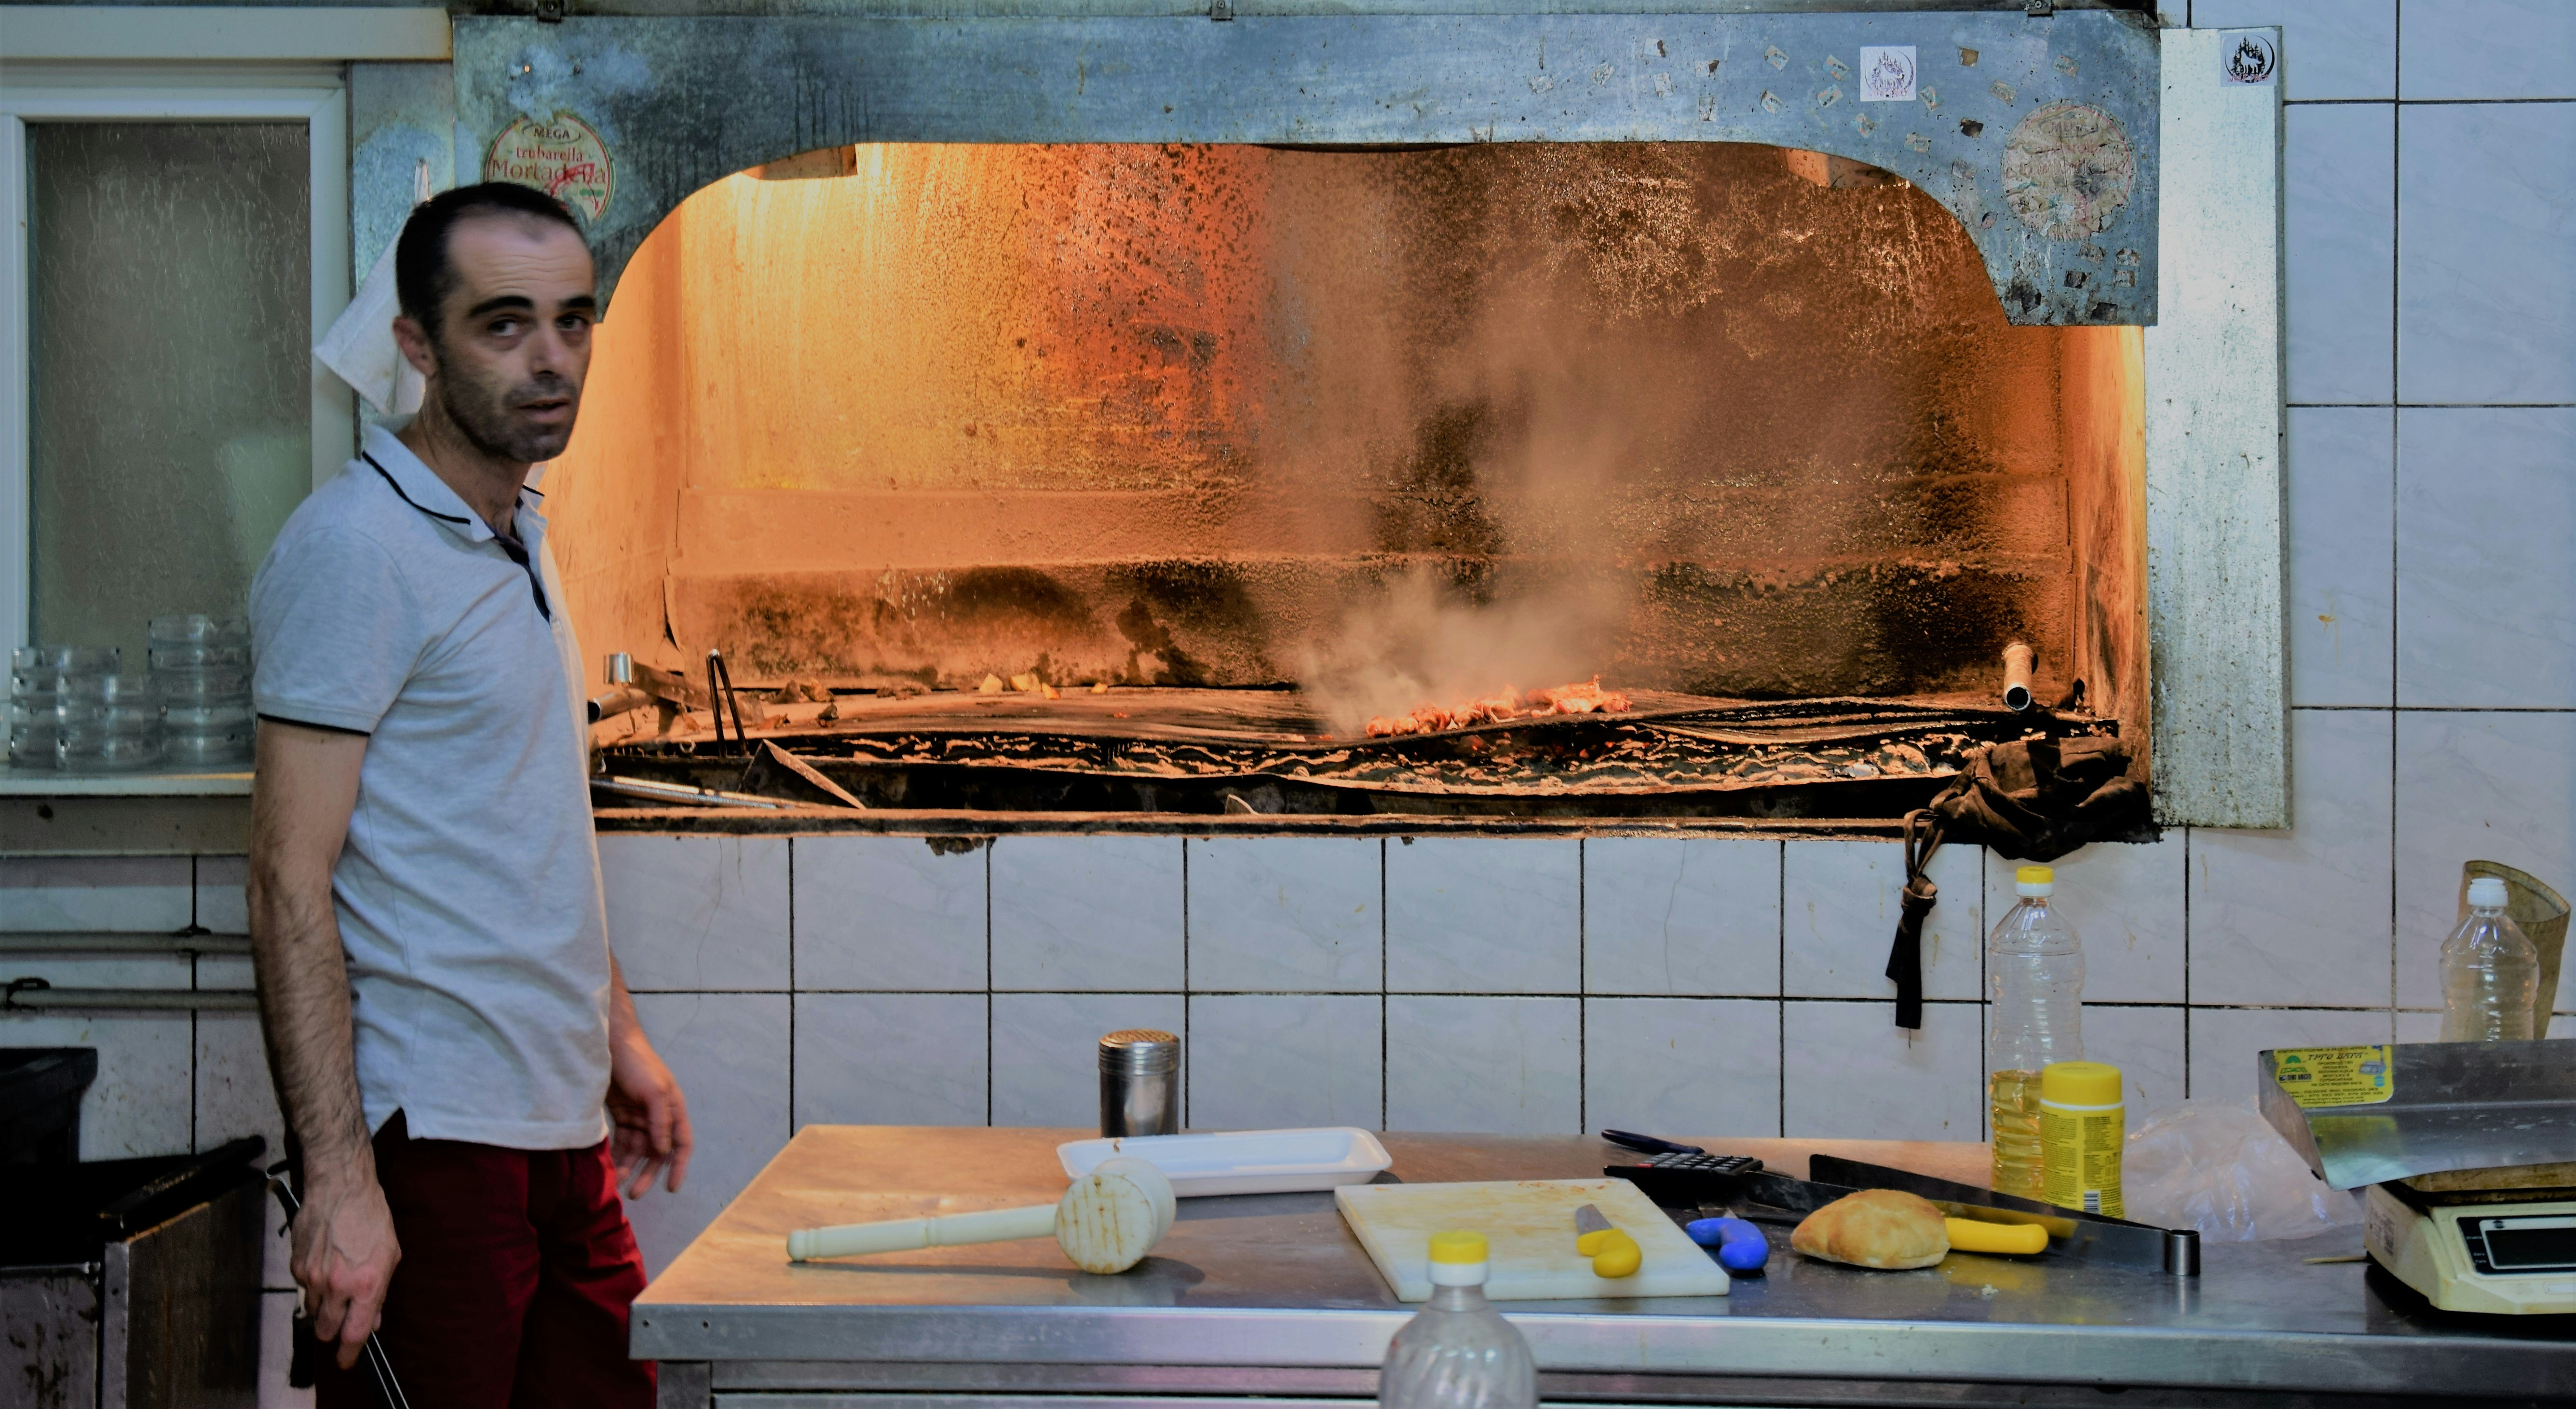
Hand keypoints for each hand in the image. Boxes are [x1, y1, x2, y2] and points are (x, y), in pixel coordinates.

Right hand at [292, 1168, 400, 1370]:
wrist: (340, 1188)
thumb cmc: (370, 1217)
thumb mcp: (389, 1256)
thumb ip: (379, 1293)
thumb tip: (372, 1320)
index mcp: (366, 1283)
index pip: (354, 1334)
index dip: (350, 1353)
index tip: (348, 1360)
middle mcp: (337, 1284)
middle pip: (327, 1330)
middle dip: (333, 1332)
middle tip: (341, 1320)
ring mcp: (313, 1277)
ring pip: (314, 1311)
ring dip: (324, 1306)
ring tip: (336, 1280)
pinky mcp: (296, 1266)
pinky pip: (303, 1289)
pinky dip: (313, 1284)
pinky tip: (324, 1262)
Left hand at [608, 1028, 691, 1197]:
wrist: (609, 1043)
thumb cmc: (637, 1063)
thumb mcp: (654, 1091)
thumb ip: (661, 1121)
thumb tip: (663, 1150)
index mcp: (673, 1109)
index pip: (681, 1144)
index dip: (679, 1167)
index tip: (670, 1188)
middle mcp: (658, 1116)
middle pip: (657, 1153)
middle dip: (647, 1174)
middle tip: (633, 1193)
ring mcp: (639, 1116)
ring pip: (637, 1150)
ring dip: (628, 1167)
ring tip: (616, 1184)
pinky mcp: (621, 1114)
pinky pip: (621, 1141)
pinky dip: (616, 1155)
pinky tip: (607, 1167)